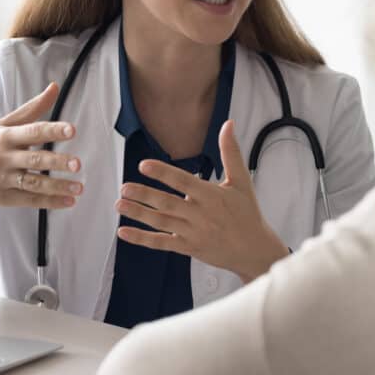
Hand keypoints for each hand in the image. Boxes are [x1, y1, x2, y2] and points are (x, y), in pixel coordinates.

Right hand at [0, 82, 84, 214]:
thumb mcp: (2, 123)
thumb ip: (32, 108)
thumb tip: (55, 87)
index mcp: (6, 136)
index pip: (33, 131)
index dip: (53, 130)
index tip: (72, 130)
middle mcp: (4, 158)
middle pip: (34, 160)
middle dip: (56, 162)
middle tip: (77, 163)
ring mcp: (2, 179)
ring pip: (33, 183)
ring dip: (58, 187)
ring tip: (79, 187)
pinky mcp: (2, 198)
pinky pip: (29, 200)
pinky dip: (50, 202)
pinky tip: (68, 200)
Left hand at [114, 120, 289, 282]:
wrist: (254, 250)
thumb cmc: (247, 213)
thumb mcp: (241, 181)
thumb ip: (231, 152)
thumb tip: (228, 124)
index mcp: (211, 196)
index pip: (183, 182)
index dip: (163, 173)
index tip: (144, 165)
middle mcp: (200, 214)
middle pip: (167, 203)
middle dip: (144, 195)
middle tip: (124, 187)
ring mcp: (193, 233)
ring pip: (161, 222)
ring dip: (139, 213)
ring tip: (120, 204)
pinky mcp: (188, 248)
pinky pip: (161, 243)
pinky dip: (142, 239)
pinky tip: (124, 231)